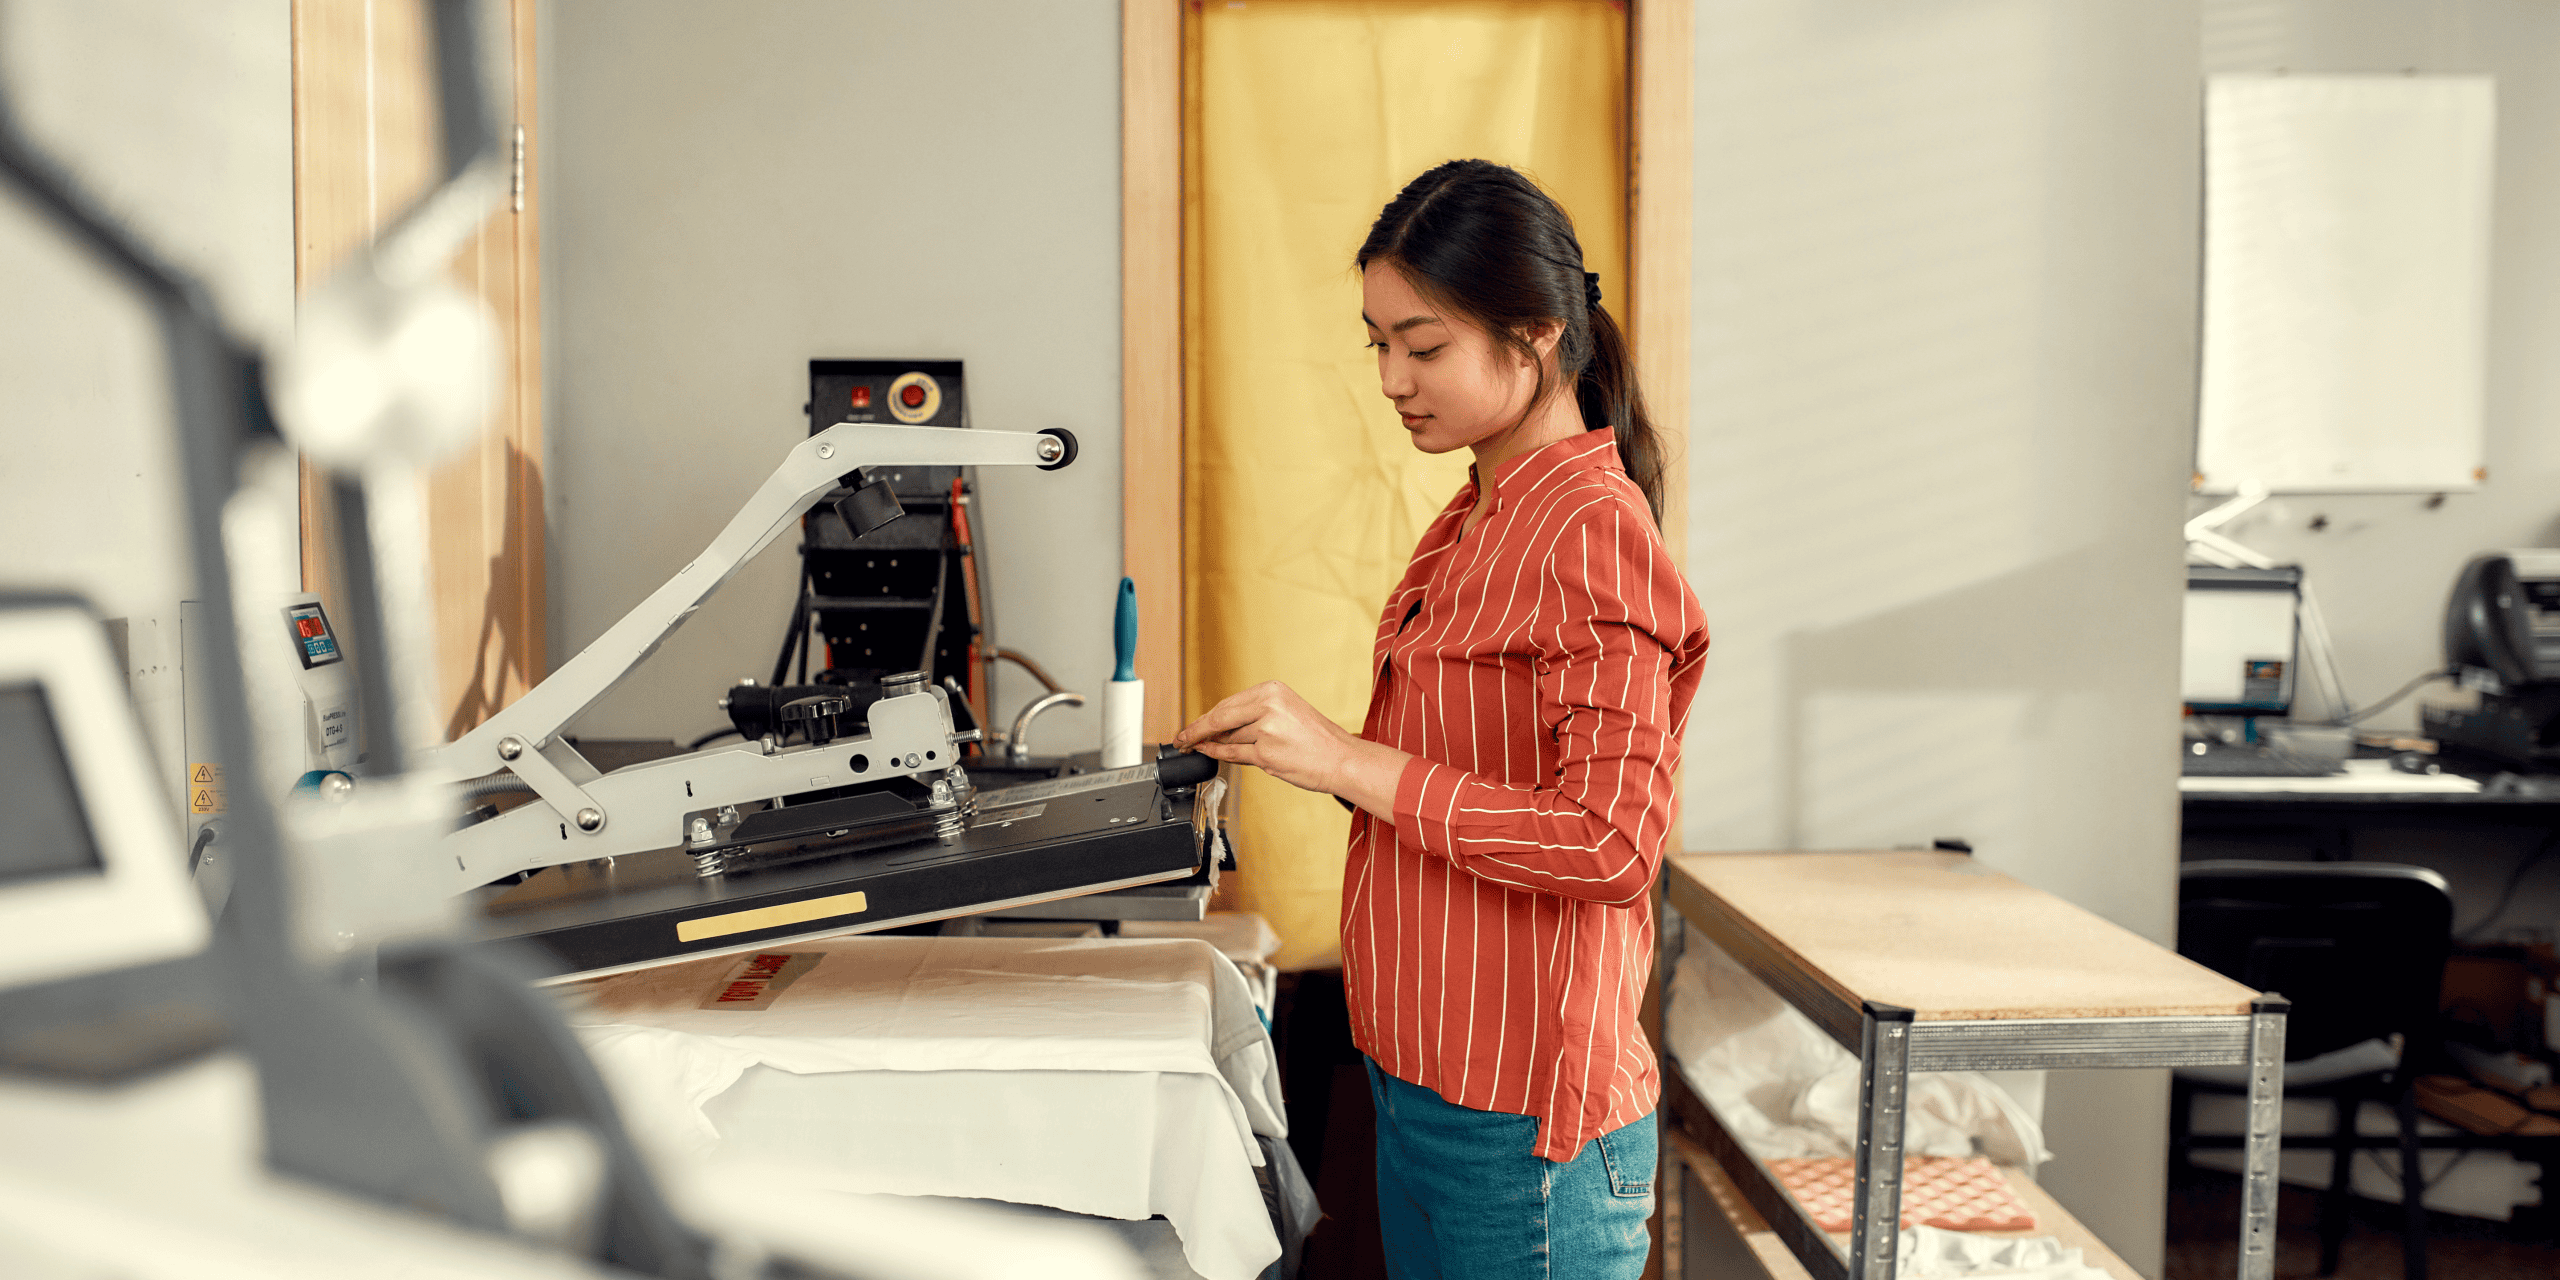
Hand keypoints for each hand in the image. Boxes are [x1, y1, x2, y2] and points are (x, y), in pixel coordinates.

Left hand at [1172, 681, 1409, 818]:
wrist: (1341, 759)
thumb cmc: (1317, 740)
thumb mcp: (1287, 713)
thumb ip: (1254, 715)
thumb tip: (1219, 727)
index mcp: (1273, 690)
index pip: (1228, 703)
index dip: (1206, 717)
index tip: (1192, 725)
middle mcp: (1268, 705)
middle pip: (1220, 717)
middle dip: (1197, 730)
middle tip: (1181, 738)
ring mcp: (1266, 729)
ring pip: (1227, 738)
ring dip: (1214, 745)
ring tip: (1200, 747)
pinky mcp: (1265, 752)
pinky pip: (1232, 753)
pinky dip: (1216, 754)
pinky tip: (1206, 753)